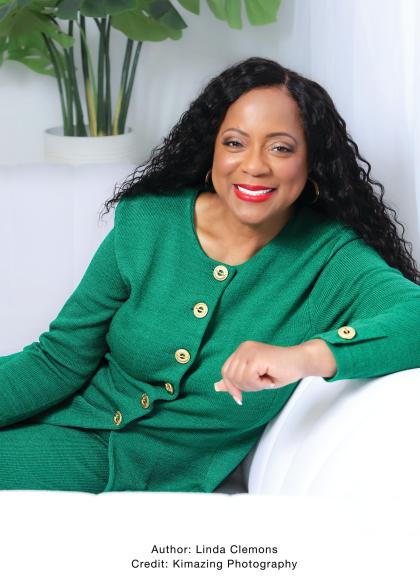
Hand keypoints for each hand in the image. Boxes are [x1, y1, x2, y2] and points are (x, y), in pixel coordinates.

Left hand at [214, 339, 335, 404]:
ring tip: (266, 380)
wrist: (300, 362)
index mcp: (241, 350)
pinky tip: (269, 379)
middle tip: (261, 384)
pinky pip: (249, 379)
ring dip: (254, 386)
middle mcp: (243, 348)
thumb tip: (216, 387)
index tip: (240, 397)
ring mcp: (249, 350)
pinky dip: (260, 384)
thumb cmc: (281, 370)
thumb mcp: (254, 378)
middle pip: (230, 376)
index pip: (225, 371)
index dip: (231, 386)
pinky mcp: (257, 357)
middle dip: (245, 387)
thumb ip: (236, 380)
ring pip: (239, 379)